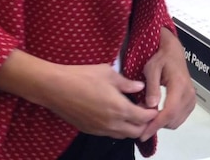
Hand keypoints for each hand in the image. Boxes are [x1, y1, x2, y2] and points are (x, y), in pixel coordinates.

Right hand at [0, 50, 157, 138]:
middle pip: (137, 131)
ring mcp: (100, 129)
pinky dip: (117, 128)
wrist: (55, 88)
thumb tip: (140, 88)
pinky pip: (110, 134)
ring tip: (131, 113)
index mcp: (120, 108)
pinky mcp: (89, 130)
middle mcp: (112, 123)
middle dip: (144, 123)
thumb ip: (127, 83)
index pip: (144, 118)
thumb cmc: (82, 77)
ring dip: (131, 127)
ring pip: (123, 135)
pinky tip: (114, 115)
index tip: (153, 105)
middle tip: (144, 111)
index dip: (152, 112)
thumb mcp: (108, 74)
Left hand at [138, 28, 195, 141]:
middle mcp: (188, 94)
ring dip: (162, 123)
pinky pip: (180, 118)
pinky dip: (169, 120)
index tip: (143, 134)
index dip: (156, 124)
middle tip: (141, 121)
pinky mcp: (191, 102)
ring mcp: (191, 99)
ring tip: (149, 115)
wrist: (173, 52)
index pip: (169, 111)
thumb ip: (152, 87)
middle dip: (156, 125)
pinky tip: (158, 113)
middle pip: (173, 120)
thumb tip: (151, 106)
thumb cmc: (161, 58)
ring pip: (177, 121)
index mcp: (179, 85)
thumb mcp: (151, 68)